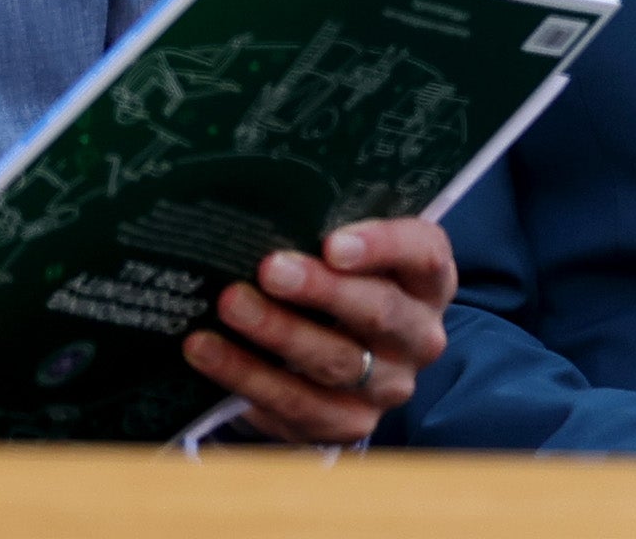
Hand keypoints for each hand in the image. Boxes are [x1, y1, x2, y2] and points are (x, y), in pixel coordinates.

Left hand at [182, 218, 454, 443]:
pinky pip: (297, 405)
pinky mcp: (347, 425)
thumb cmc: (337, 280)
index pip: (422, 255)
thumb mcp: (344, 250)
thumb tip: (263, 209)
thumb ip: (323, 230)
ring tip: (230, 305)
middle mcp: (418, 336)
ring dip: (277, 332)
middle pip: (380, 312)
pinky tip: (208, 351)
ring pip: (336, 362)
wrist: (334, 352)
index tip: (333, 243)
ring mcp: (388, 387)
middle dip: (321, 290)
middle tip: (270, 269)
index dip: (382, 247)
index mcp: (428, 281)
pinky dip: (247, 377)